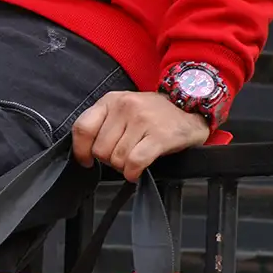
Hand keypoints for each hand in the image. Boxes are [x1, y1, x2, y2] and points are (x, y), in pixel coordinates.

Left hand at [72, 91, 209, 182]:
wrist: (190, 108)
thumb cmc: (152, 116)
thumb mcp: (123, 111)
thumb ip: (102, 126)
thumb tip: (84, 154)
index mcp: (111, 100)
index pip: (82, 129)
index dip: (81, 151)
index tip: (87, 160)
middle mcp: (125, 106)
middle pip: (100, 150)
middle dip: (109, 160)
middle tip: (124, 154)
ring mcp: (143, 119)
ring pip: (117, 159)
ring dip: (124, 166)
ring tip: (135, 157)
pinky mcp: (159, 135)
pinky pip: (134, 162)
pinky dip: (133, 172)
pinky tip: (137, 171)